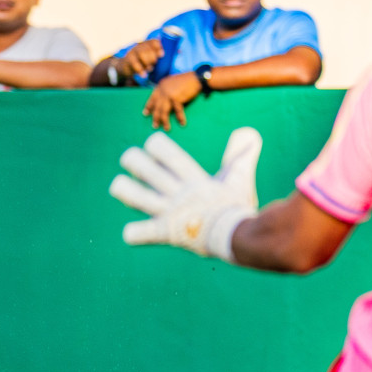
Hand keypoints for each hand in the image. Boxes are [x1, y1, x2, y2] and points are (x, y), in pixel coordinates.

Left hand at [108, 127, 261, 259]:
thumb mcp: (240, 177)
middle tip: (132, 162)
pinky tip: (136, 231)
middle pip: (142, 168)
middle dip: (131, 160)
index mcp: (193, 178)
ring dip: (122, 189)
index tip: (152, 145)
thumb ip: (242, 154)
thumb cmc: (238, 208)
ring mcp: (169, 213)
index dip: (153, 144)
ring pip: (132, 196)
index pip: (166, 152)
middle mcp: (178, 193)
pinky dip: (133, 233)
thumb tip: (249, 132)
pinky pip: (137, 233)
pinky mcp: (165, 233)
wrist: (241, 239)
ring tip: (122, 187)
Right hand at [119, 39, 164, 80]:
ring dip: (147, 63)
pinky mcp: (127, 60)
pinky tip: (144, 75)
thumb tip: (174, 53)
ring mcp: (132, 52)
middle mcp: (139, 46)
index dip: (158, 47)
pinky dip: (140, 70)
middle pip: (147, 48)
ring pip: (141, 54)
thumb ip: (158, 55)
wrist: (124, 66)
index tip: (161, 55)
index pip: (153, 42)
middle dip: (153, 57)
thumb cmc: (141, 62)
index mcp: (146, 44)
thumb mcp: (149, 57)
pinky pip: (135, 64)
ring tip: (150, 69)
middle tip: (154, 64)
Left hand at [143, 72, 202, 130]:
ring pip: (163, 111)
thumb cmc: (187, 80)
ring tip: (166, 128)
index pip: (152, 98)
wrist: (196, 77)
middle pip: (156, 106)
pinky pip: (177, 111)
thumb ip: (166, 89)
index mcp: (161, 85)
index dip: (148, 106)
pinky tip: (182, 123)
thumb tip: (164, 100)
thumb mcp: (172, 82)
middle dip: (155, 117)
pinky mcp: (176, 98)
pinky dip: (180, 118)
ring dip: (164, 121)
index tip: (145, 113)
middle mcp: (162, 90)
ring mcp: (168, 94)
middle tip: (154, 125)